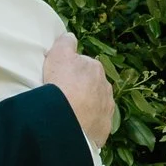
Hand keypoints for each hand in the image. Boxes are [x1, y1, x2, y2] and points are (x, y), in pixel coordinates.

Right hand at [42, 31, 115, 149]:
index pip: (84, 66)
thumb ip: (65, 43)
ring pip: (96, 105)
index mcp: (95, 68)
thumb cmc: (61, 85)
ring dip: (87, 107)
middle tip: (64, 97)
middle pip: (92, 86)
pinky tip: (76, 126)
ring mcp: (106, 109)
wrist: (67, 121)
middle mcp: (106, 88)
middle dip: (82, 90)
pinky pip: (95, 124)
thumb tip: (70, 36)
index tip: (61, 80)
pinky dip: (88, 124)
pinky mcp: (104, 128)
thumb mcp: (59, 55)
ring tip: (70, 113)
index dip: (71, 72)